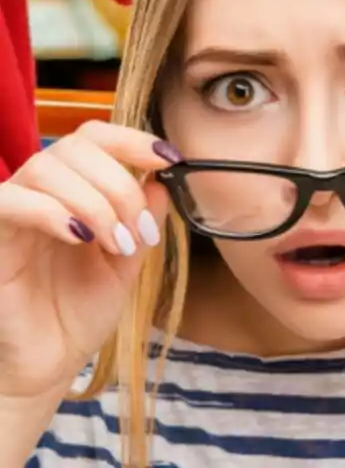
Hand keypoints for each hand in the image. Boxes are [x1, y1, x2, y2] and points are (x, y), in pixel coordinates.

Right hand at [0, 121, 175, 400]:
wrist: (47, 365)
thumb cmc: (80, 313)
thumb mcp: (128, 260)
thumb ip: (143, 217)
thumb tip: (160, 177)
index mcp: (75, 190)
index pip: (95, 137)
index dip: (132, 139)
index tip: (169, 160)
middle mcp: (41, 193)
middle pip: (77, 146)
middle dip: (120, 184)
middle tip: (137, 232)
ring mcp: (13, 212)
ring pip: (47, 166)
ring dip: (94, 201)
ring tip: (114, 244)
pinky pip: (8, 200)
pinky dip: (51, 210)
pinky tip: (78, 237)